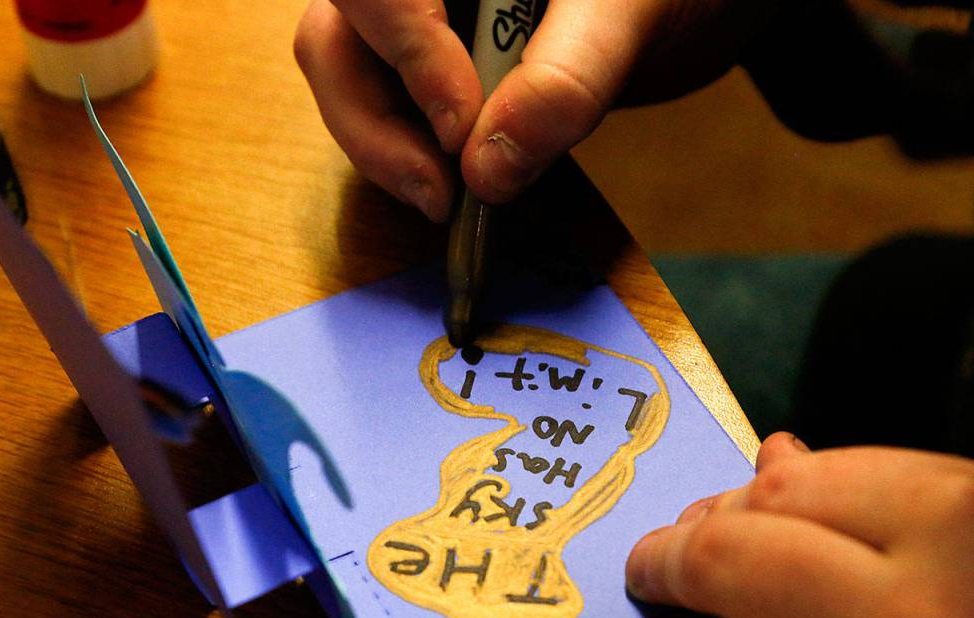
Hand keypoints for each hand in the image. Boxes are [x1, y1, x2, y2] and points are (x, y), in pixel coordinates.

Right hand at [293, 0, 772, 219]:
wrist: (681, 3)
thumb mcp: (629, 14)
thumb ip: (566, 81)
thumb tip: (486, 172)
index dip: (406, 51)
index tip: (460, 128)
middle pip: (335, 39)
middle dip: (374, 127)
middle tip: (440, 196)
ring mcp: (415, 19)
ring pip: (348, 82)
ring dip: (387, 154)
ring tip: (449, 200)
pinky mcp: (425, 67)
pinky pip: (385, 114)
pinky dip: (410, 160)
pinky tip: (456, 186)